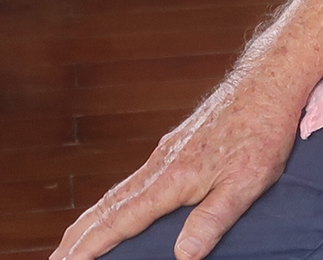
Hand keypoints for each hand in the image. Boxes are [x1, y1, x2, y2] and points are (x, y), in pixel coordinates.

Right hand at [51, 72, 303, 259]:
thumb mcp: (247, 182)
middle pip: (108, 206)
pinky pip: (135, 180)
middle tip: (55, 259)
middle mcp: (160, 164)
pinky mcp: (177, 145)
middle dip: (79, 235)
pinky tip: (119, 206)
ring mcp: (166, 152)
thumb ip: (213, 219)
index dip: (91, 245)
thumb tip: (182, 256)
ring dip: (92, 219)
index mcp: (172, 179)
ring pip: (119, 191)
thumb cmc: (263, 132)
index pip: (120, 220)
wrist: (268, 81)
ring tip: (74, 240)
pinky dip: (114, 200)